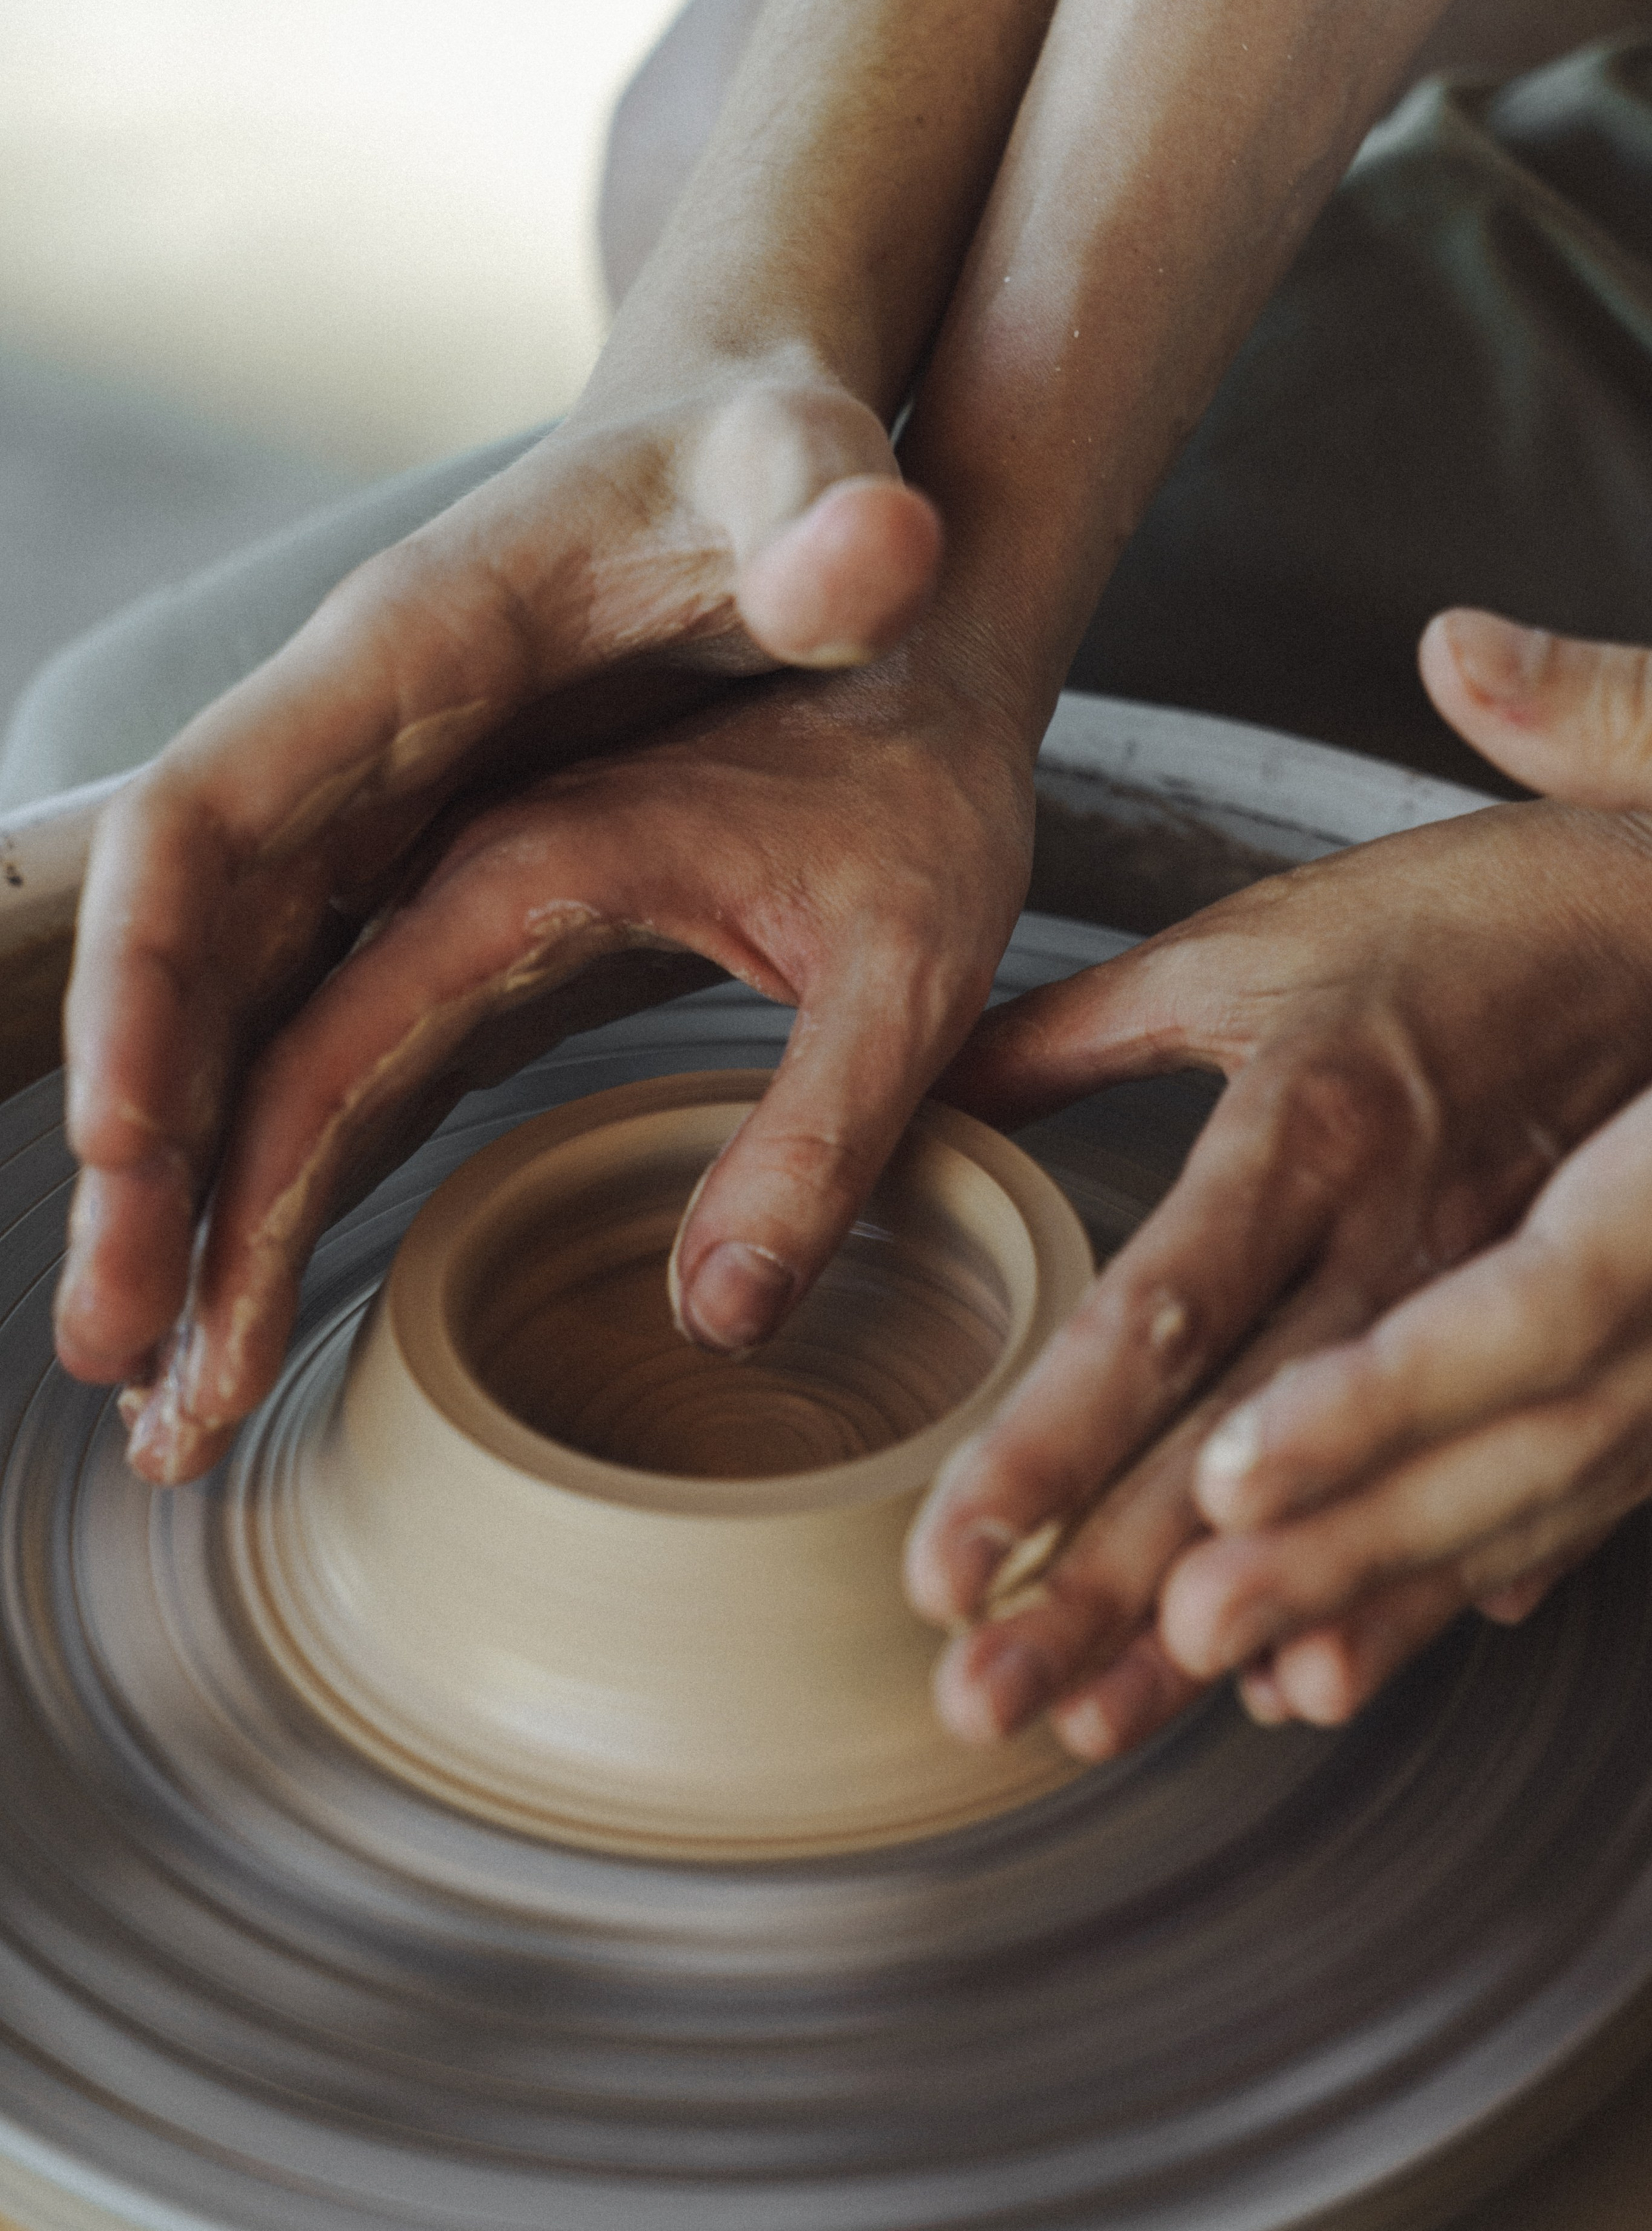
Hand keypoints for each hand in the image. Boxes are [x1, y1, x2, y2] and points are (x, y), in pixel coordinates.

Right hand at [54, 371, 943, 1467]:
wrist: (791, 491)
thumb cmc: (796, 487)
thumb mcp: (832, 496)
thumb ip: (839, 529)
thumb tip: (879, 569)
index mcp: (410, 656)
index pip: (212, 820)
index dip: (146, 983)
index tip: (127, 1151)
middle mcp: (357, 750)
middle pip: (189, 960)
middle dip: (143, 1151)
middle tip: (131, 1356)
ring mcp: (385, 826)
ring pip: (239, 1021)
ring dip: (190, 1195)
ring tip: (169, 1390)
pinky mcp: (437, 891)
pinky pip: (320, 1036)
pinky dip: (276, 1162)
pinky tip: (261, 1290)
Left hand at [906, 608, 1651, 1753]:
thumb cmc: (1450, 921)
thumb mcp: (1247, 945)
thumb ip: (1075, 1029)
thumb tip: (926, 1091)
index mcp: (1305, 1128)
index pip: (1152, 1318)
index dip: (1045, 1450)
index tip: (946, 1561)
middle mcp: (1392, 1238)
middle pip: (1235, 1451)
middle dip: (1103, 1589)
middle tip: (983, 1698)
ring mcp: (1482, 1308)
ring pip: (1346, 1503)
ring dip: (1222, 1629)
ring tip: (1102, 1725)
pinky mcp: (1552, 1346)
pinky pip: (1473, 1502)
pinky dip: (1392, 1603)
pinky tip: (1298, 1686)